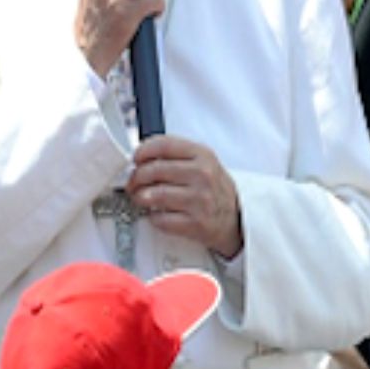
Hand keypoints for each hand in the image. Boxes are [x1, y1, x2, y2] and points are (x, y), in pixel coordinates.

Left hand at [126, 136, 242, 257]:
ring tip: (141, 198)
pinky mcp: (195, 223)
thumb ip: (175, 156)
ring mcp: (200, 200)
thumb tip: (140, 159)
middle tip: (133, 183)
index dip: (143, 151)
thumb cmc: (213, 190)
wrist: (236, 219)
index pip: (163, 145)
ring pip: (154, 195)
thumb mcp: (202, 163)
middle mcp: (202, 175)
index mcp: (202, 155)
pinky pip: (160, 218)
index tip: (135, 159)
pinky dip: (153, 217)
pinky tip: (157, 214)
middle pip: (154, 170)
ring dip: (140, 197)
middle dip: (136, 177)